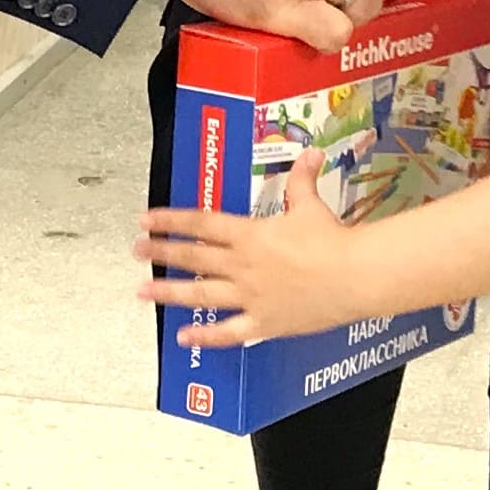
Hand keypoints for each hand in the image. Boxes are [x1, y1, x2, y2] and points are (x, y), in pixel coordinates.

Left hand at [135, 149, 369, 344]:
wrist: (353, 276)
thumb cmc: (331, 239)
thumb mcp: (310, 205)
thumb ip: (301, 180)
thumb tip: (310, 153)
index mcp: (249, 234)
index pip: (200, 224)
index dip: (170, 221)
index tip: (146, 220)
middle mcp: (242, 265)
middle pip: (193, 258)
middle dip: (161, 253)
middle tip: (136, 252)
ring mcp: (249, 296)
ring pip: (200, 295)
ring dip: (169, 293)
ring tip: (144, 292)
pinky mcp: (264, 323)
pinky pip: (228, 332)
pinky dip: (205, 336)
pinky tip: (184, 336)